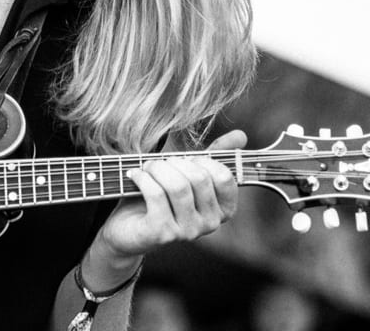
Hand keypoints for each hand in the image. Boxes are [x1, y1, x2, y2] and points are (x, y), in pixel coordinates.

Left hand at [91, 129, 244, 268]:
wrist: (128, 227)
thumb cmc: (163, 195)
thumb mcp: (189, 172)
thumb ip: (216, 155)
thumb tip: (241, 135)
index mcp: (223, 210)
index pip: (224, 177)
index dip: (202, 161)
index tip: (185, 161)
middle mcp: (210, 224)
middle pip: (199, 178)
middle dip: (174, 162)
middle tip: (158, 163)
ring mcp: (187, 232)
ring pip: (177, 186)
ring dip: (157, 168)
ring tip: (146, 168)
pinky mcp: (163, 234)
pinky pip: (156, 194)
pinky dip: (142, 178)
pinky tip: (136, 176)